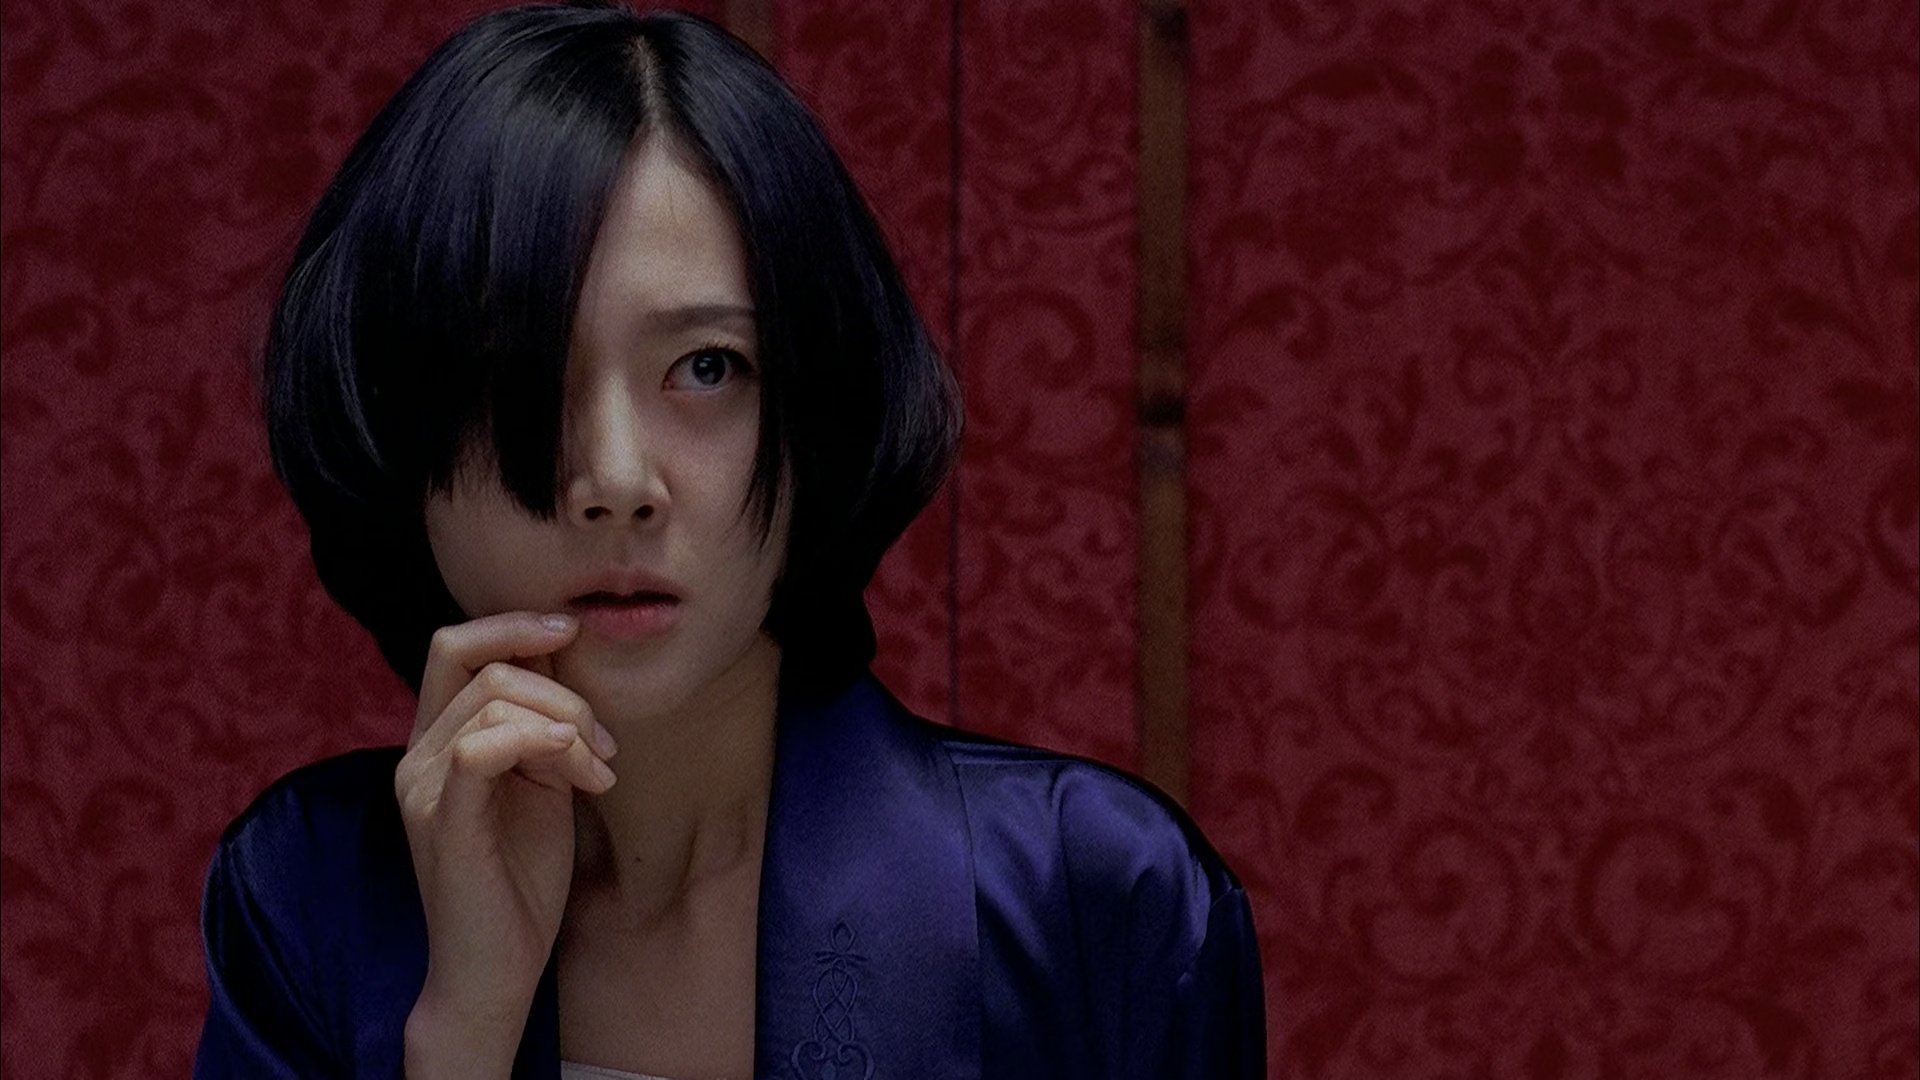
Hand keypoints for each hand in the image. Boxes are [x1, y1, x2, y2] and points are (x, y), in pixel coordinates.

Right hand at [394, 611, 618, 1033]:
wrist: (498, 969)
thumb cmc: (524, 879)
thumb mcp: (544, 783)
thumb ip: (545, 726)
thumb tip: (567, 658)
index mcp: (438, 742)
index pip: (456, 647)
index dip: (513, 625)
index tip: (574, 629)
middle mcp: (417, 756)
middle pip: (481, 665)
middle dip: (562, 688)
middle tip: (606, 744)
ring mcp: (423, 788)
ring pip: (492, 701)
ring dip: (569, 724)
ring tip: (601, 772)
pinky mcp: (441, 822)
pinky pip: (478, 748)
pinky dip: (537, 740)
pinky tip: (577, 765)